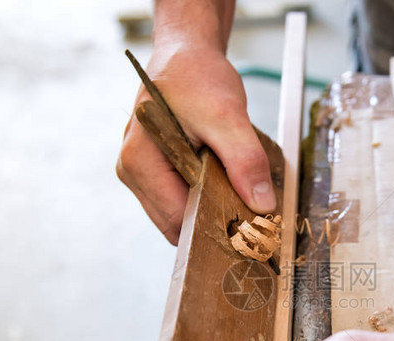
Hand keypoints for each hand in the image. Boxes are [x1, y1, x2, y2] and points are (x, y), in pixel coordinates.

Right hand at [116, 43, 274, 244]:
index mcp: (138, 161)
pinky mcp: (154, 171)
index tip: (249, 234)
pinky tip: (225, 188)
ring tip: (238, 199)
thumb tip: (262, 205)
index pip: (176, 219)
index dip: (213, 228)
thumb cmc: (196, 76)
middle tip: (250, 220)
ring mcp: (140, 173)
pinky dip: (204, 200)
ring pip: (178, 214)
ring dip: (209, 212)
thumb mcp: (227, 116)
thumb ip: (244, 160)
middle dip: (212, 224)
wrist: (186, 53)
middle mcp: (131, 171)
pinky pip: (180, 199)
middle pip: (175, 222)